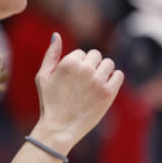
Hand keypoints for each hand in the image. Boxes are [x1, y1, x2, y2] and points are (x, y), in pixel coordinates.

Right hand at [31, 33, 123, 153]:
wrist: (59, 127)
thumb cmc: (49, 102)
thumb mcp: (43, 76)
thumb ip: (51, 54)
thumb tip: (56, 35)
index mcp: (68, 63)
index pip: (82, 53)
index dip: (77, 64)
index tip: (72, 78)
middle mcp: (84, 69)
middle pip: (97, 55)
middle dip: (91, 65)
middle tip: (83, 82)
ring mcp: (98, 81)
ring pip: (109, 63)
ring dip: (103, 71)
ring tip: (94, 84)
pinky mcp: (108, 93)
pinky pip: (118, 75)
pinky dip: (113, 79)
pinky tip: (103, 88)